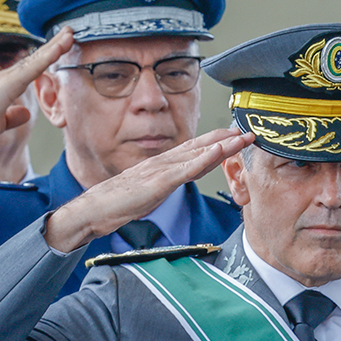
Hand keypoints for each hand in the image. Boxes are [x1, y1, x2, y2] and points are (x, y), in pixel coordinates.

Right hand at [0, 28, 74, 151]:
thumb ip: (10, 117)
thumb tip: (24, 113)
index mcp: (4, 88)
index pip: (31, 70)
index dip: (46, 59)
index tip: (62, 49)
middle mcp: (4, 79)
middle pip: (35, 60)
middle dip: (53, 47)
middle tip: (69, 33)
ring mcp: (5, 80)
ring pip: (35, 60)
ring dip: (54, 46)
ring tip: (69, 34)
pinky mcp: (6, 84)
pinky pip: (32, 67)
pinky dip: (48, 56)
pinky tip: (60, 47)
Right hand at [45, 128, 255, 252]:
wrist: (93, 211)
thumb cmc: (117, 204)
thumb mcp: (148, 194)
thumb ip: (163, 185)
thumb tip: (174, 183)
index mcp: (162, 165)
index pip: (194, 150)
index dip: (216, 141)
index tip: (236, 136)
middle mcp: (164, 162)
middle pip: (200, 146)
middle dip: (225, 138)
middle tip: (248, 130)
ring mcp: (161, 170)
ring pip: (197, 154)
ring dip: (222, 144)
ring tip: (242, 136)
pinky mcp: (158, 183)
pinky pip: (186, 170)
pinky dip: (205, 159)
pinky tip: (219, 151)